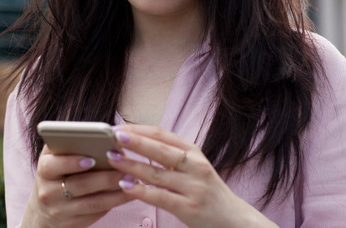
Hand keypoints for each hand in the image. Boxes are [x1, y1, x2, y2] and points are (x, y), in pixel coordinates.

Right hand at [21, 145, 134, 227]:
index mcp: (44, 169)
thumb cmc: (58, 173)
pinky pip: (96, 213)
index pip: (52, 165)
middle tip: (125, 167)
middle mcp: (47, 192)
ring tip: (132, 179)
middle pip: (78, 185)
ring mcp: (59, 210)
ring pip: (91, 202)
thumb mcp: (57, 158)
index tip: (91, 158)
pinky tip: (128, 192)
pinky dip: (114, 202)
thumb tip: (105, 138)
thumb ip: (72, 145)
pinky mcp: (72, 224)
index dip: (71, 162)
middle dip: (104, 177)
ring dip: (115, 191)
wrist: (44, 210)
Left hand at [106, 124, 277, 227]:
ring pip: (157, 174)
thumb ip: (171, 157)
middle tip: (114, 136)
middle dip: (136, 142)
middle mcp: (195, 166)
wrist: (233, 219)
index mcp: (193, 152)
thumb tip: (137, 143)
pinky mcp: (189, 208)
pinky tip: (125, 186)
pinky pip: (161, 197)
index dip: (140, 130)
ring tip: (112, 159)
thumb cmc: (207, 191)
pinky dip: (141, 191)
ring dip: (132, 166)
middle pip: (161, 150)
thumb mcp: (194, 167)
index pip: (163, 135)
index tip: (119, 127)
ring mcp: (193, 187)